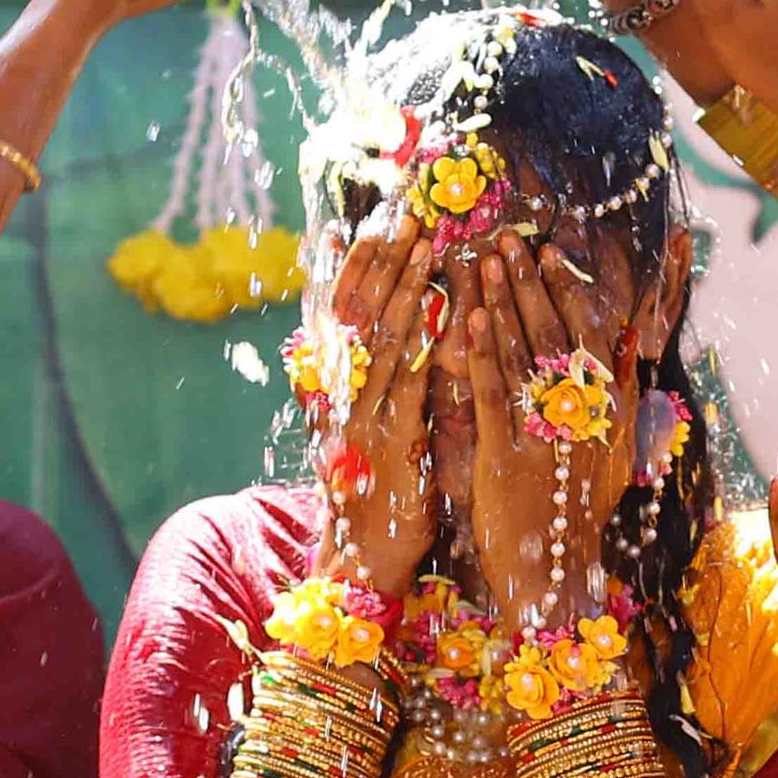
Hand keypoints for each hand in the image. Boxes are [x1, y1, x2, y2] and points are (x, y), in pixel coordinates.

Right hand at [320, 225, 442, 597]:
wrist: (362, 560)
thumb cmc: (376, 496)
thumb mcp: (368, 435)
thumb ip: (377, 389)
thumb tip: (385, 344)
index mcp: (338, 391)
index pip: (340, 314)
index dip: (351, 268)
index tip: (360, 225)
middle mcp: (343, 396)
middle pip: (360, 314)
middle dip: (381, 263)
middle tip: (402, 218)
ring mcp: (363, 416)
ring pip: (382, 340)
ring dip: (405, 289)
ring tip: (423, 245)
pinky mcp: (391, 441)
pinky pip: (407, 383)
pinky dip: (421, 345)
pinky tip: (439, 313)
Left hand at [453, 236, 636, 626]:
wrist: (553, 575)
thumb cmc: (575, 512)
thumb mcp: (612, 452)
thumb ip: (621, 395)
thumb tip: (629, 340)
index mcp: (605, 412)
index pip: (588, 336)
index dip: (567, 292)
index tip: (549, 253)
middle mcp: (580, 417)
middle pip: (553, 334)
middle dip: (530, 283)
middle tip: (510, 239)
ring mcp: (545, 434)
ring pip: (522, 355)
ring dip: (503, 303)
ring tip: (488, 260)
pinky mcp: (509, 455)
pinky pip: (494, 394)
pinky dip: (482, 352)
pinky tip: (468, 318)